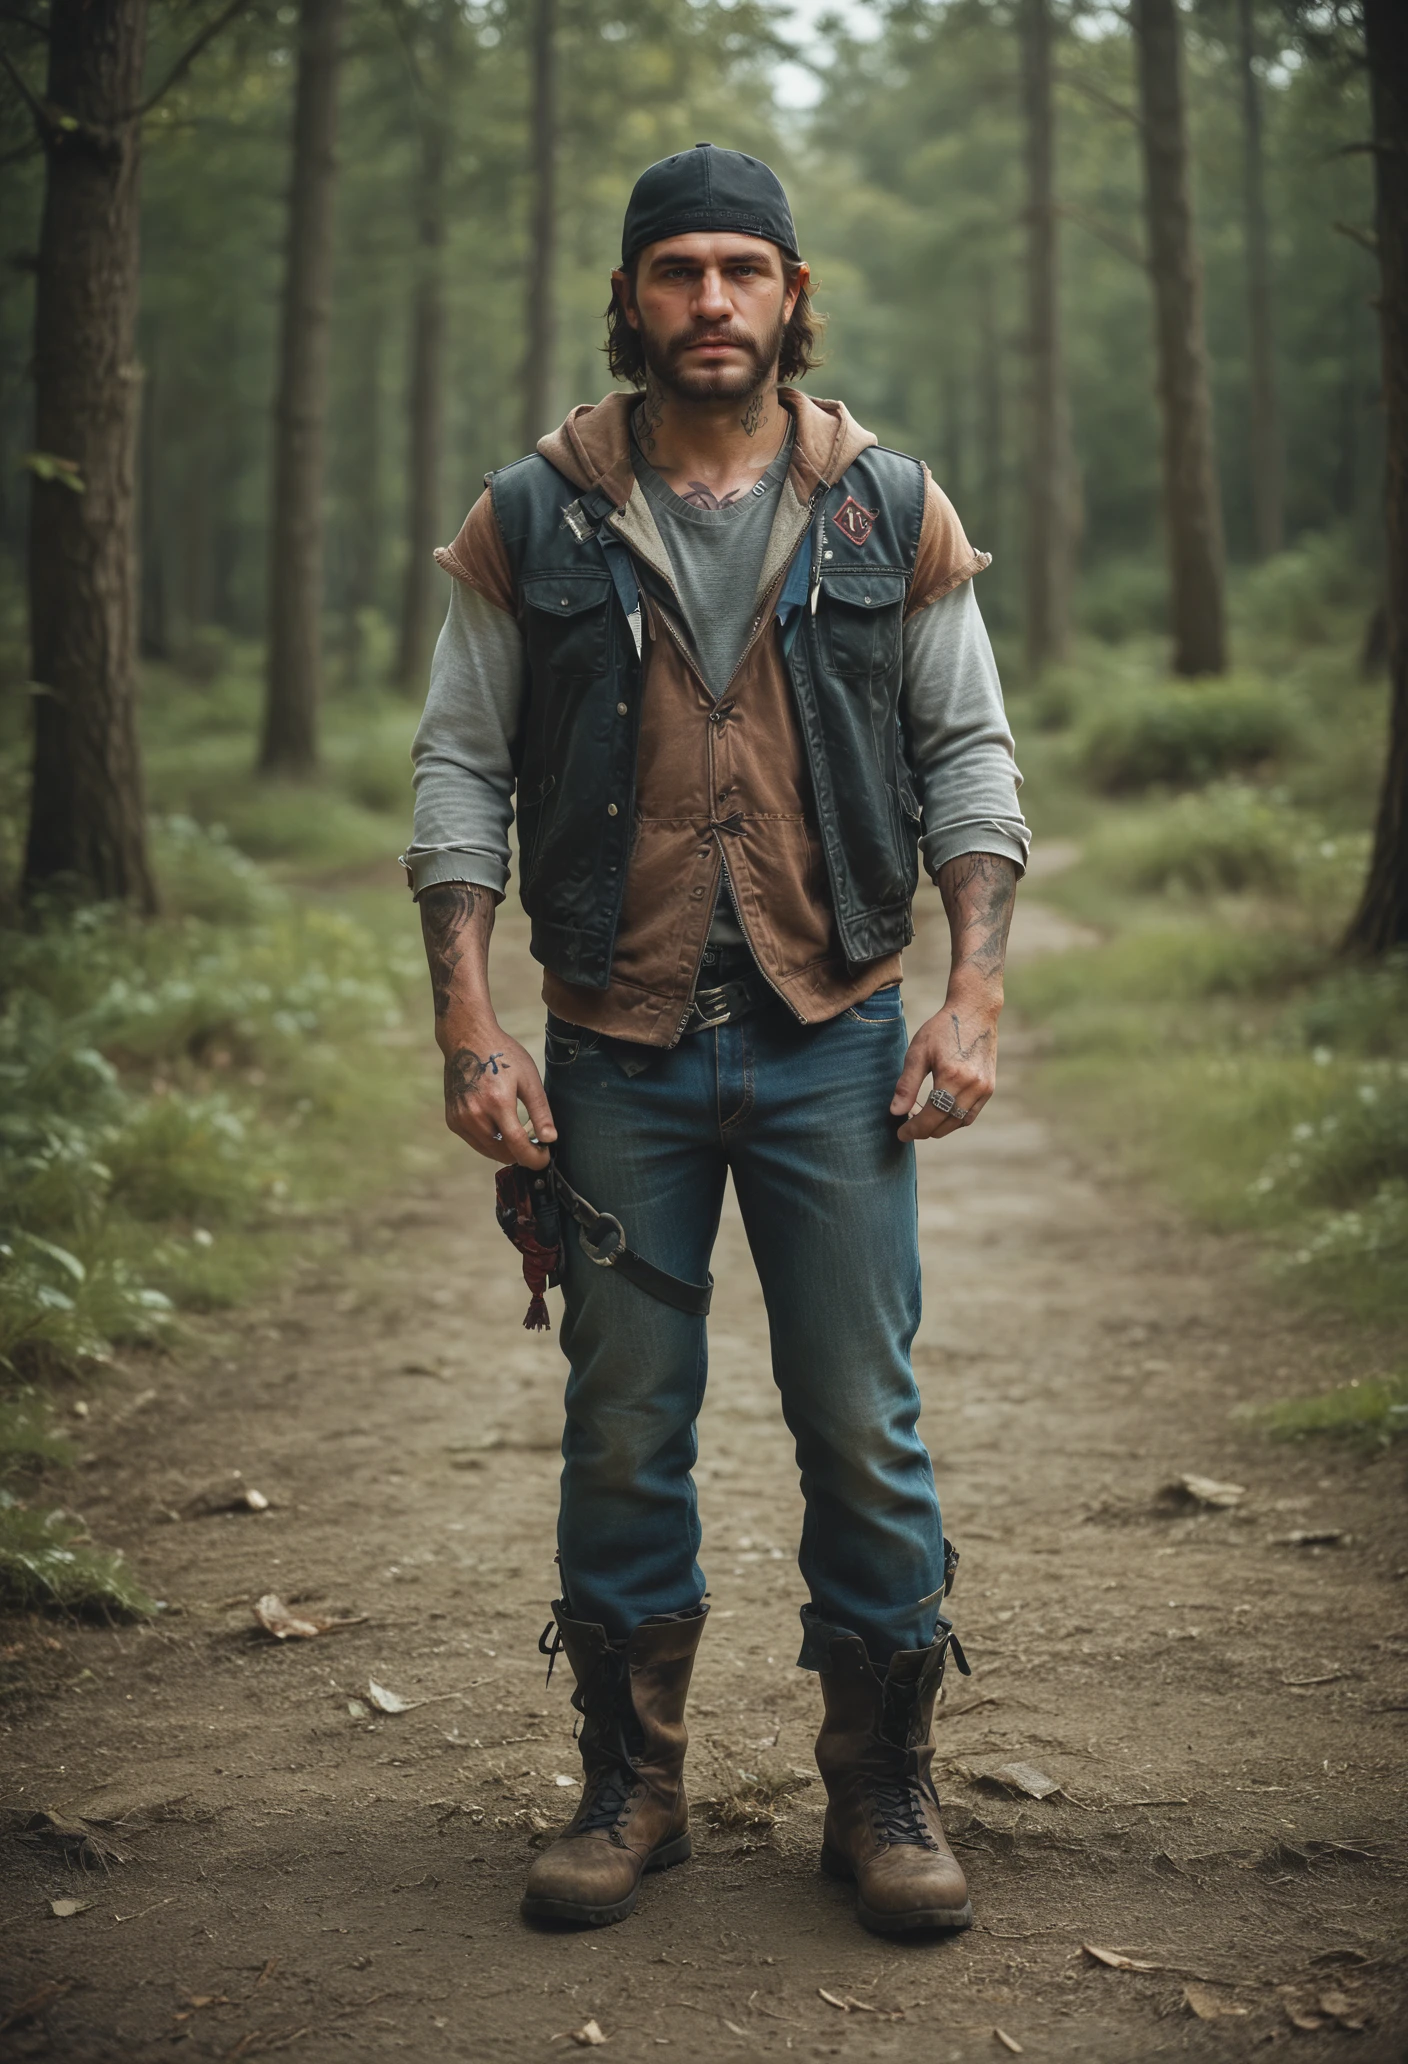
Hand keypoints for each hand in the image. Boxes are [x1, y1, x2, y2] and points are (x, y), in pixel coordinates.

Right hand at [440, 1023, 555, 1168]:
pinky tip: (500, 1125)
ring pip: (489, 1151)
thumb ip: (540, 1112)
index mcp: (497, 1103)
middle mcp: (475, 1115)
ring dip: (507, 1149)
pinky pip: (476, 1142)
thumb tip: (550, 1140)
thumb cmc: (501, 1054)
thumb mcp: (528, 1078)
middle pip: (503, 1153)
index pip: (517, 1146)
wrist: (466, 1039)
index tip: (545, 1158)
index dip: (534, 1158)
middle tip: (536, 1142)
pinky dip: (491, 1141)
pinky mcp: (453, 1120)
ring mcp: (460, 1119)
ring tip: (520, 1132)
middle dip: (522, 1154)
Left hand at [890, 995, 998, 1143]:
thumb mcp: (918, 1052)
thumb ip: (907, 1085)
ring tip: (922, 1118)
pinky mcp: (989, 1088)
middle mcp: (972, 1086)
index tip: (900, 1133)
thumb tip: (896, 1113)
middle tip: (907, 1125)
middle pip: (944, 1124)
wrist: (975, 1012)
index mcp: (952, 1077)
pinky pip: (970, 1115)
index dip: (913, 1130)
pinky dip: (954, 1119)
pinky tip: (940, 1111)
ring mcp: (984, 1089)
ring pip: (958, 1123)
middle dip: (924, 1130)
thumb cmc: (942, 1029)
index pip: (930, 1117)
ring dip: (939, 1127)